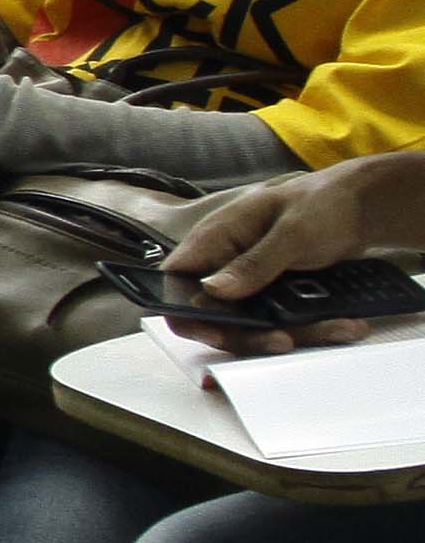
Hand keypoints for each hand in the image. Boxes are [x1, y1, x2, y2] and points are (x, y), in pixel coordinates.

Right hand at [154, 157, 424, 350]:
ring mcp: (251, 282)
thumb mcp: (292, 232)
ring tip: (339, 328)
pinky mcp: (274, 294)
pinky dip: (312, 327)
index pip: (177, 280)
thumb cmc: (323, 203)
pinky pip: (282, 320)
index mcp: (215, 239)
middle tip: (284, 340)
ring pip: (254, 323)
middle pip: (216, 314)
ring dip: (294, 333)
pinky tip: (343, 324)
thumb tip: (210, 291)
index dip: (184, 311)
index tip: (215, 331)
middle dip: (251, 333)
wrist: (366, 206)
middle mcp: (225, 264)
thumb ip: (253, 263)